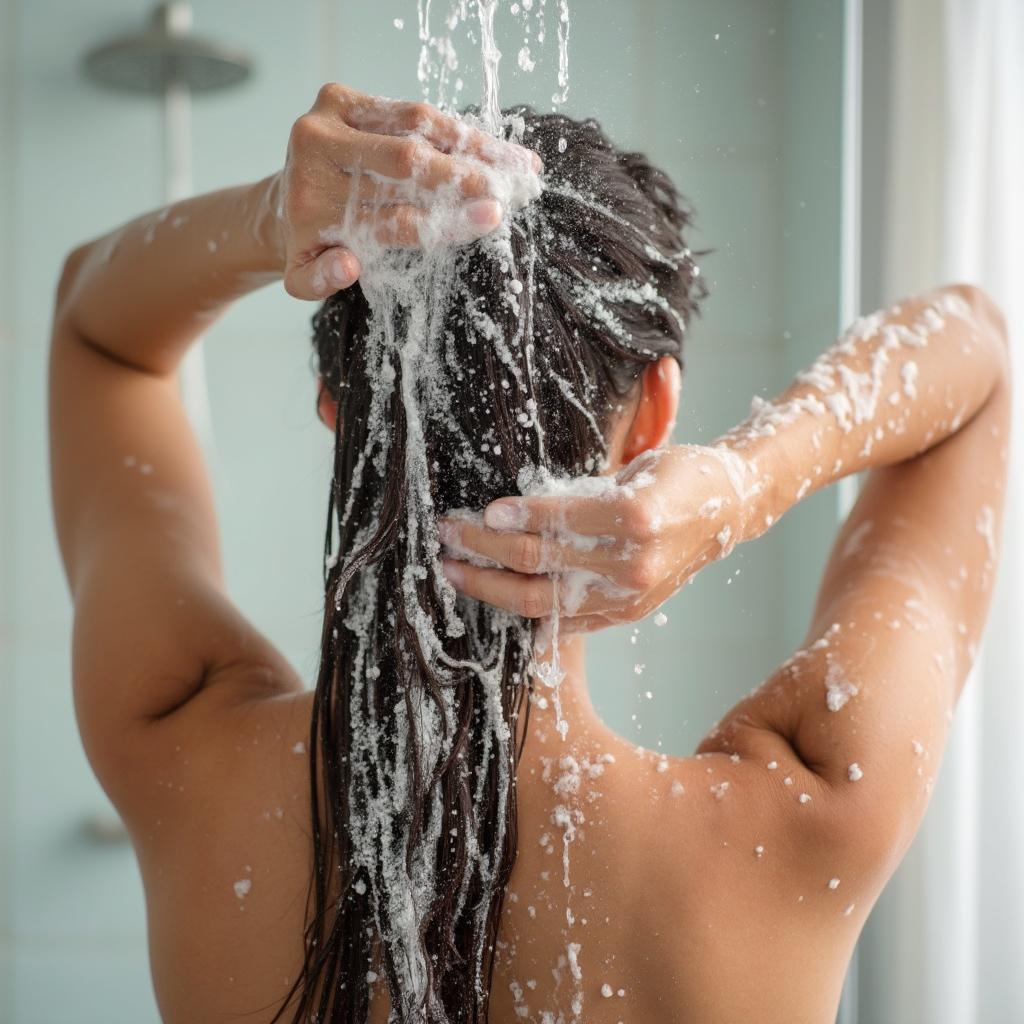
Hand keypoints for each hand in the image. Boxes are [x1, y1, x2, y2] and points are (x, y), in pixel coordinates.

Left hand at [274, 83, 540, 299]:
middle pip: (406, 162)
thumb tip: (349, 265)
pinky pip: (408, 110)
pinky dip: (454, 128)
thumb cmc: (309, 247)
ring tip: (517, 163)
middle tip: (512, 189)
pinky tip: (491, 147)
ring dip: (472, 145)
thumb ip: (321, 278)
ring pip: (414, 125)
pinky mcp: (339, 96)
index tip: (491, 219)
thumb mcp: (304, 279)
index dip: (446, 219)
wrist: (280, 204)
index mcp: (309, 205)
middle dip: (467, 176)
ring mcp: (324, 117)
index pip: (392, 216)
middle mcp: (312, 152)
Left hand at [438, 445, 764, 633]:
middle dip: (482, 548)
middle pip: (536, 561)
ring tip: (453, 569)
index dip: (512, 516)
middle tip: (446, 534)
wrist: (729, 510)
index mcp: (636, 516)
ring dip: (488, 585)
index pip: (554, 520)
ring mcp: (627, 596)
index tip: (479, 511)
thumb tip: (512, 507)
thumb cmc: (678, 475)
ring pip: (539, 600)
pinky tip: (491, 597)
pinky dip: (522, 612)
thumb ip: (581, 487)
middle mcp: (632, 563)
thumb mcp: (636, 462)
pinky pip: (561, 622)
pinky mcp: (624, 615)